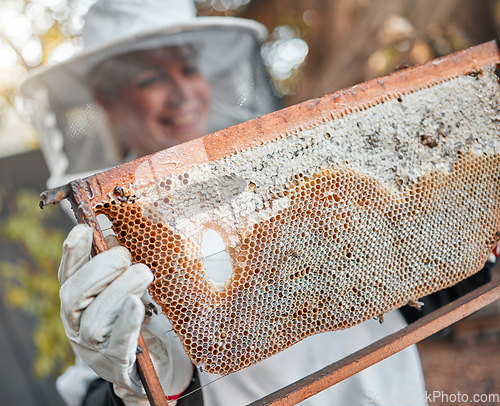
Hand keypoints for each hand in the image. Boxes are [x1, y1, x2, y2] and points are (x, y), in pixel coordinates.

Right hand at [59, 224, 192, 403]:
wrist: (133, 365)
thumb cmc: (124, 316)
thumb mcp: (118, 288)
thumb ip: (115, 266)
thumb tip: (115, 239)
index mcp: (75, 299)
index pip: (67, 273)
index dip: (73, 252)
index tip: (84, 230)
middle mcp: (75, 321)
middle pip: (75, 294)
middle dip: (100, 269)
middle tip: (124, 256)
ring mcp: (91, 343)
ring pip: (95, 318)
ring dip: (120, 290)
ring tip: (143, 274)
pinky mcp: (114, 359)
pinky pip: (118, 339)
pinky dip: (126, 321)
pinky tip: (136, 305)